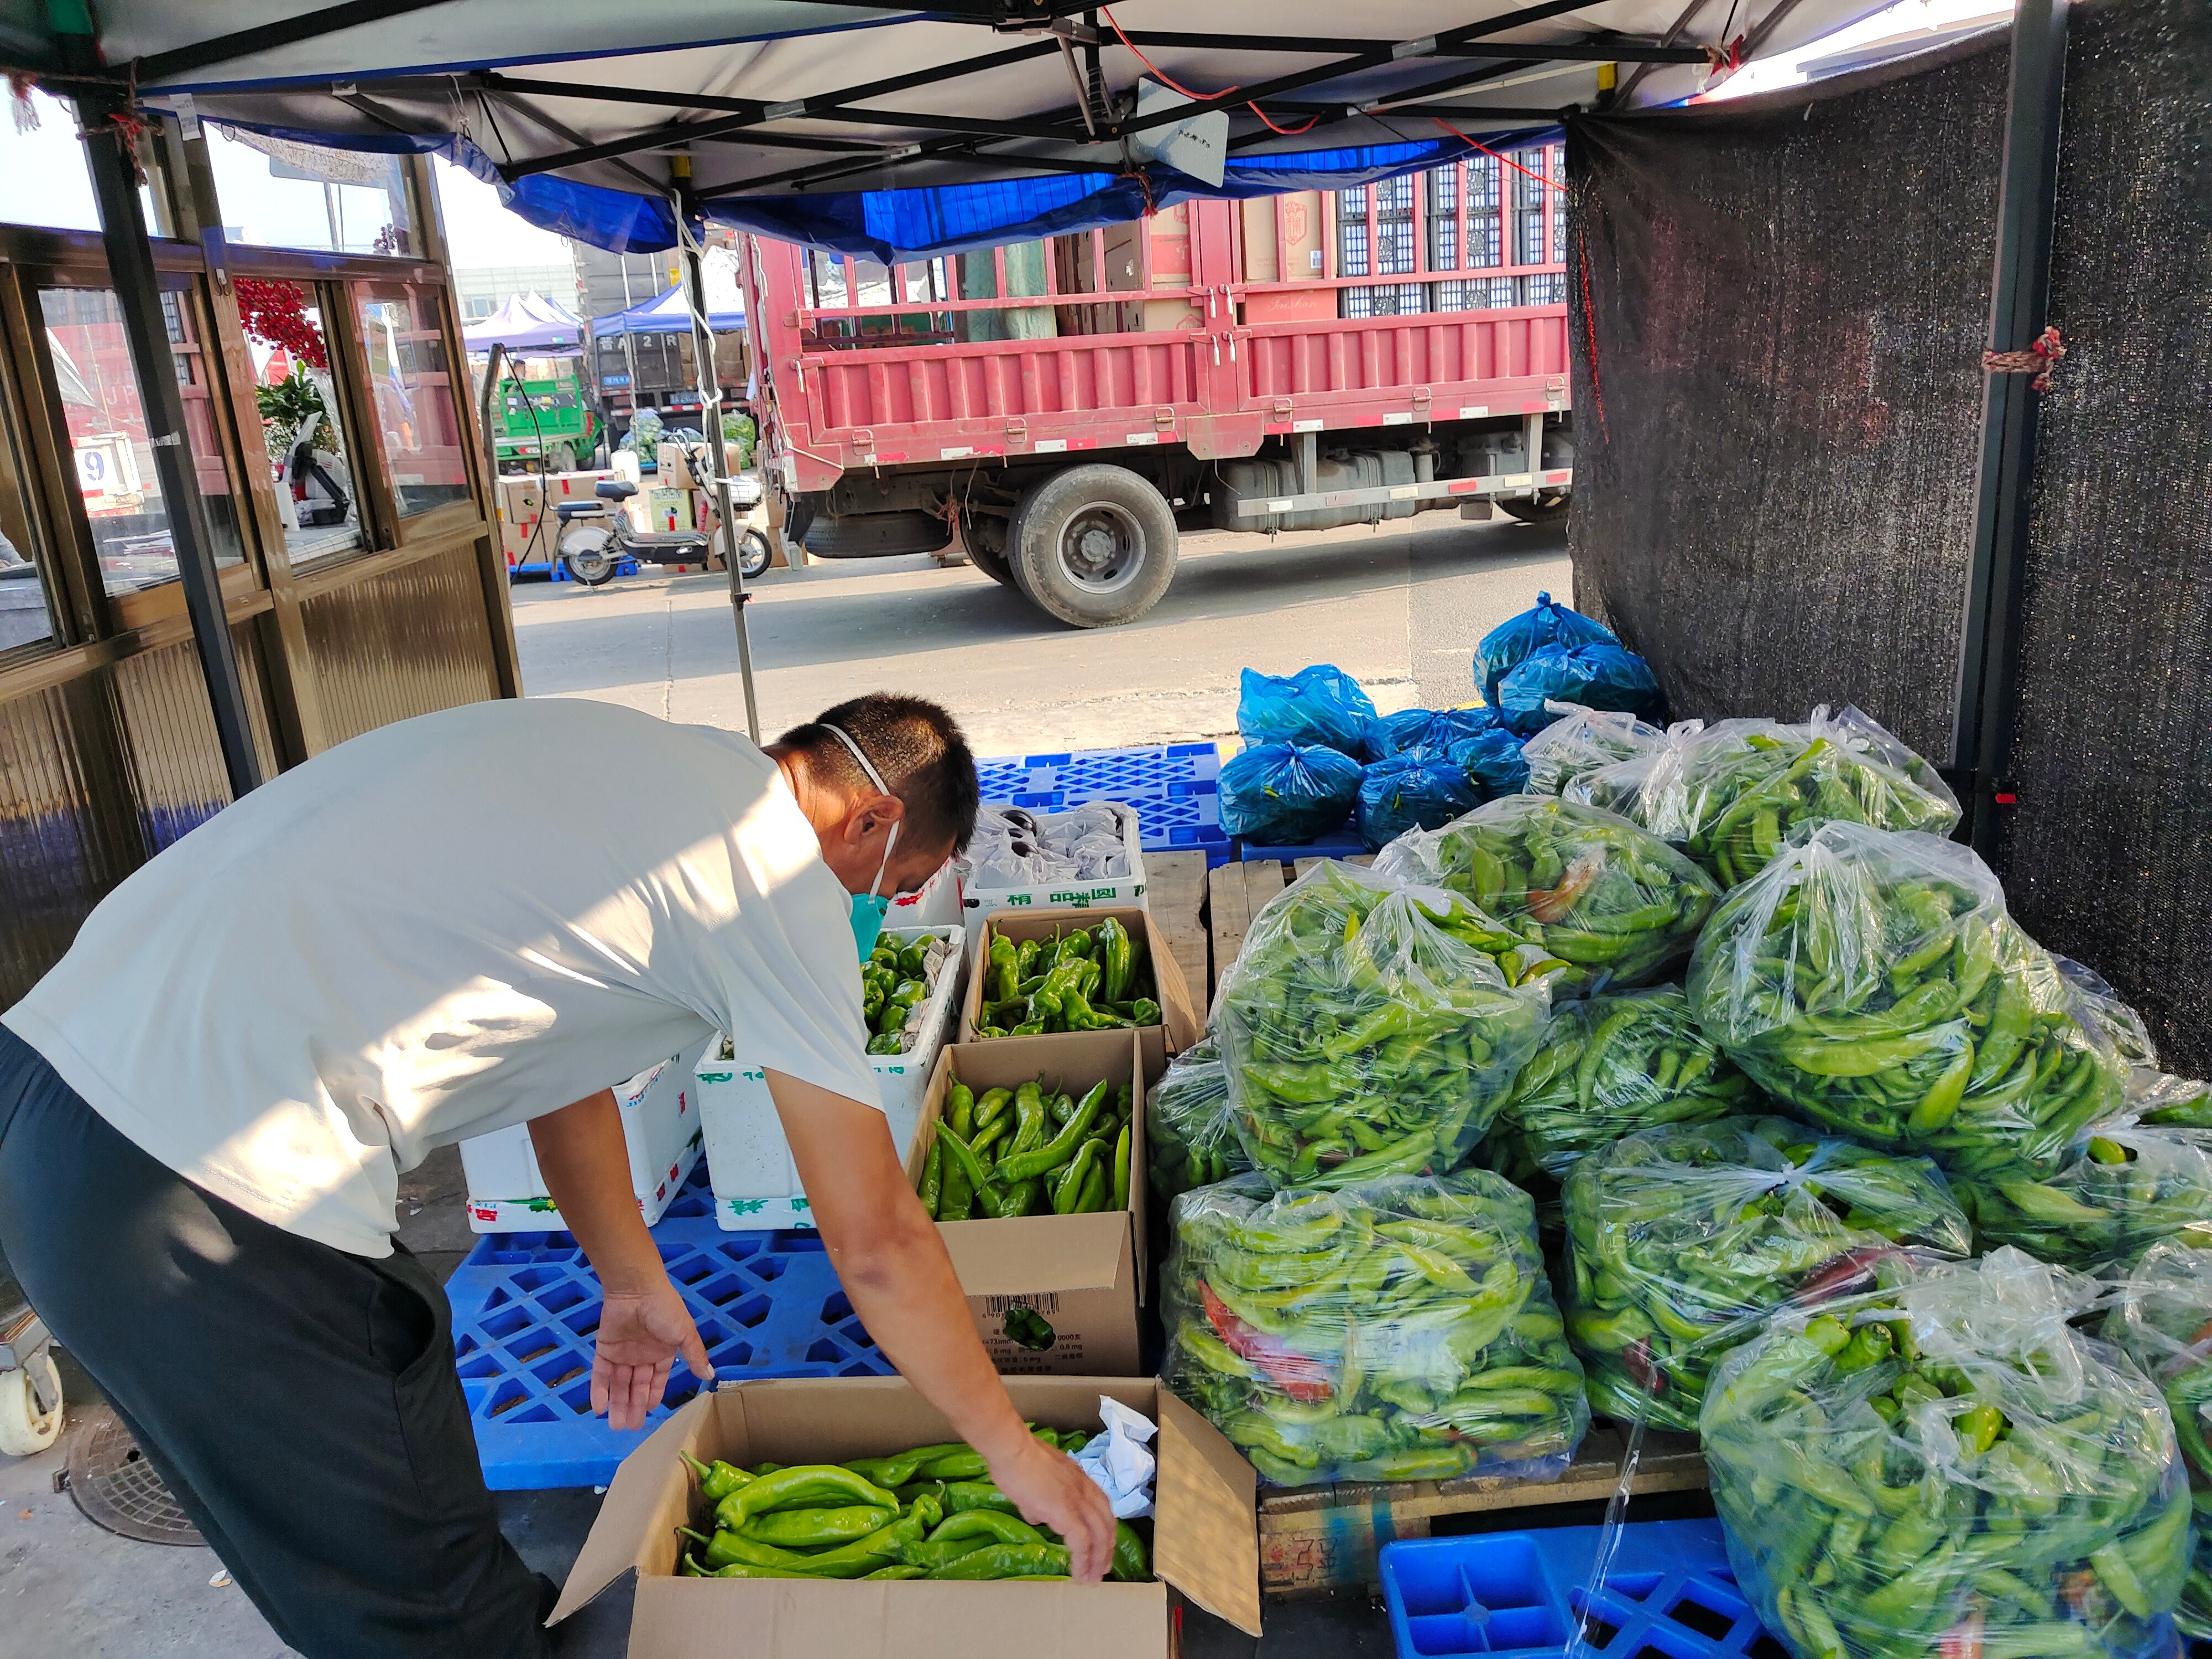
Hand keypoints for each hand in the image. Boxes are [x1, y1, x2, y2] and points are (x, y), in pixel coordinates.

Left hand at [592, 1276, 712, 1431]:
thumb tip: (710, 1375)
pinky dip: (599, 1391)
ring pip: (619, 1384)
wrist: (636, 1290)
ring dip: (617, 1404)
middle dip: (634, 1406)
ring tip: (616, 1426)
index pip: (657, 1379)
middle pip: (637, 1386)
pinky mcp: (604, 1349)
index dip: (653, 1396)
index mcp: (662, 1351)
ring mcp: (622, 1353)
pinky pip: (601, 1374)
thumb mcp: (685, 1333)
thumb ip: (695, 1355)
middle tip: (630, 1428)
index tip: (649, 1412)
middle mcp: (641, 1355)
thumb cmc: (664, 1310)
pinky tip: (599, 1409)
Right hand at [987, 1435, 1115, 1581]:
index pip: (1103, 1509)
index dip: (1104, 1531)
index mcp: (1081, 1481)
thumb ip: (1044, 1499)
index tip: (1101, 1548)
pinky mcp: (1065, 1513)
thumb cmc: (1018, 1461)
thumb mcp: (1040, 1481)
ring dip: (1097, 1560)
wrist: (1012, 1450)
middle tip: (1101, 1570)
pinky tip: (1079, 1574)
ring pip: (1099, 1536)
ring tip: (1092, 1579)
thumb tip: (1039, 1514)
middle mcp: (1085, 1490)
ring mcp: (1078, 1501)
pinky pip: (1082, 1543)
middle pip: (1106, 1524)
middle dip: (1106, 1550)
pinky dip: (1083, 1561)